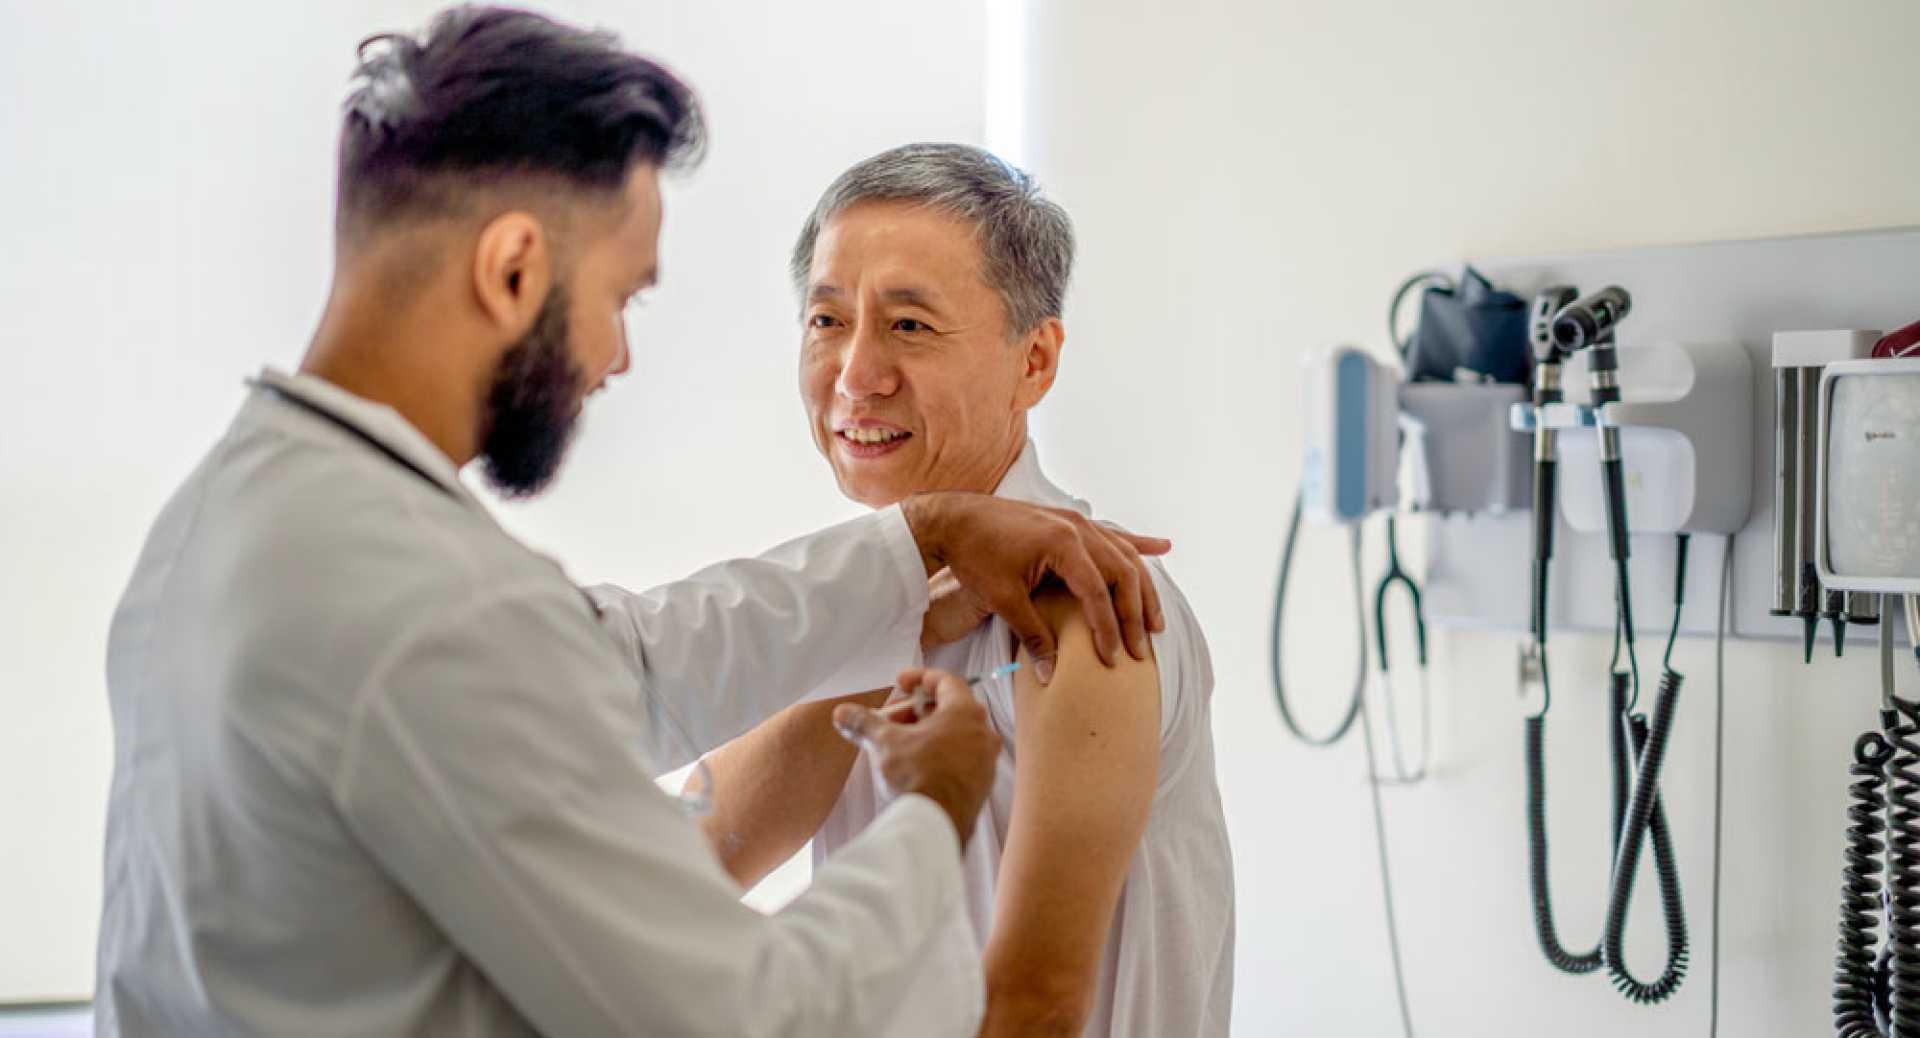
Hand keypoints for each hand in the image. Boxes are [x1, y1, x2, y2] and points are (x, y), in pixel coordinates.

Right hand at [832, 668, 1000, 848]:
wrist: (935, 825)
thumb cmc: (918, 777)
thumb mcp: (884, 742)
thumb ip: (863, 723)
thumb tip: (844, 714)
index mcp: (965, 713)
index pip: (945, 681)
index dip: (919, 679)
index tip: (901, 683)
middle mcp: (982, 733)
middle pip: (948, 709)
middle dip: (915, 712)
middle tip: (890, 720)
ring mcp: (985, 760)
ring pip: (954, 735)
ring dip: (926, 734)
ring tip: (898, 745)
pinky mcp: (981, 784)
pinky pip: (960, 759)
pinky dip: (938, 755)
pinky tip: (914, 767)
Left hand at [902, 492, 1168, 682]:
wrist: (955, 518)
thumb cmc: (975, 556)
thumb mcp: (1004, 600)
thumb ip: (1033, 635)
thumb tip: (1052, 675)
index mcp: (1062, 544)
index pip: (1098, 593)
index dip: (1108, 629)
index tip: (1113, 658)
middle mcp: (1077, 528)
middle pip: (1122, 574)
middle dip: (1135, 614)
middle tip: (1141, 649)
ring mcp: (1076, 522)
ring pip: (1124, 556)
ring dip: (1142, 588)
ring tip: (1155, 621)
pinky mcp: (1071, 522)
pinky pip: (1112, 535)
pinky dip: (1137, 545)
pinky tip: (1162, 547)